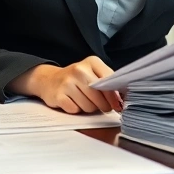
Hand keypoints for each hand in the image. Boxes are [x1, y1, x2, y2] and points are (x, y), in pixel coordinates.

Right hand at [9, 56, 123, 113]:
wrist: (49, 80)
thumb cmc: (76, 79)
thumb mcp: (93, 73)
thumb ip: (108, 82)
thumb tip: (124, 96)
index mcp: (92, 62)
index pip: (109, 82)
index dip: (115, 96)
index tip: (118, 104)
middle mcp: (79, 70)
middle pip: (100, 97)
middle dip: (103, 105)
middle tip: (100, 105)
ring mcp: (67, 82)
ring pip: (89, 106)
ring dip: (89, 108)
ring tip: (83, 100)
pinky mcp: (59, 95)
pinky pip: (76, 110)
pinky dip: (76, 110)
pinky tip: (72, 102)